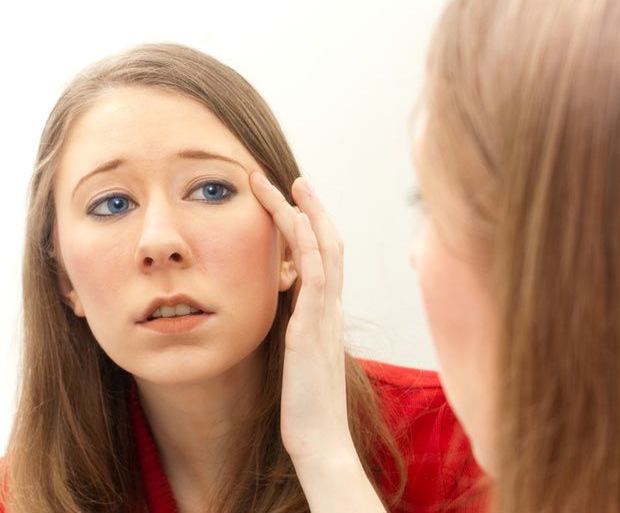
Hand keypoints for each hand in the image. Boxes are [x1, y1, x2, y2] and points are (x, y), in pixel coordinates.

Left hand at [250, 173, 385, 511]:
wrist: (320, 440)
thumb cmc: (308, 403)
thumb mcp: (302, 355)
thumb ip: (300, 327)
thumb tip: (288, 307)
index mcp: (326, 313)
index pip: (324, 257)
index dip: (311, 225)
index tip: (293, 199)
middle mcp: (330, 308)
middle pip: (329, 244)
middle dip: (310, 208)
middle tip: (293, 178)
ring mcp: (324, 317)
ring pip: (325, 252)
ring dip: (308, 215)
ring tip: (290, 184)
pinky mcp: (311, 331)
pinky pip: (316, 280)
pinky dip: (310, 248)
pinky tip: (298, 224)